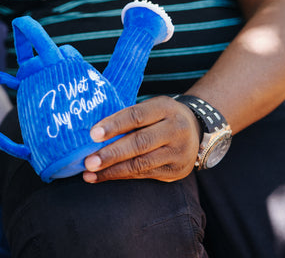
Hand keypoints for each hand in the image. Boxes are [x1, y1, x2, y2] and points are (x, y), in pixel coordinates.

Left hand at [82, 95, 200, 182]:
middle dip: (111, 153)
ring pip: (141, 163)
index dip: (114, 125)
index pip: (136, 115)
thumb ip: (128, 116)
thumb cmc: (161, 117)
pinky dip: (121, 176)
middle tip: (88, 161)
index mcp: (165, 108)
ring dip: (112, 170)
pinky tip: (102, 177)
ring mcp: (178, 152)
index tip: (92, 134)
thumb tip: (93, 132)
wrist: (196, 130)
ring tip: (89, 173)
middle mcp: (175, 130)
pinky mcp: (176, 171)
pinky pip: (144, 174)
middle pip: (140, 143)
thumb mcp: (152, 107)